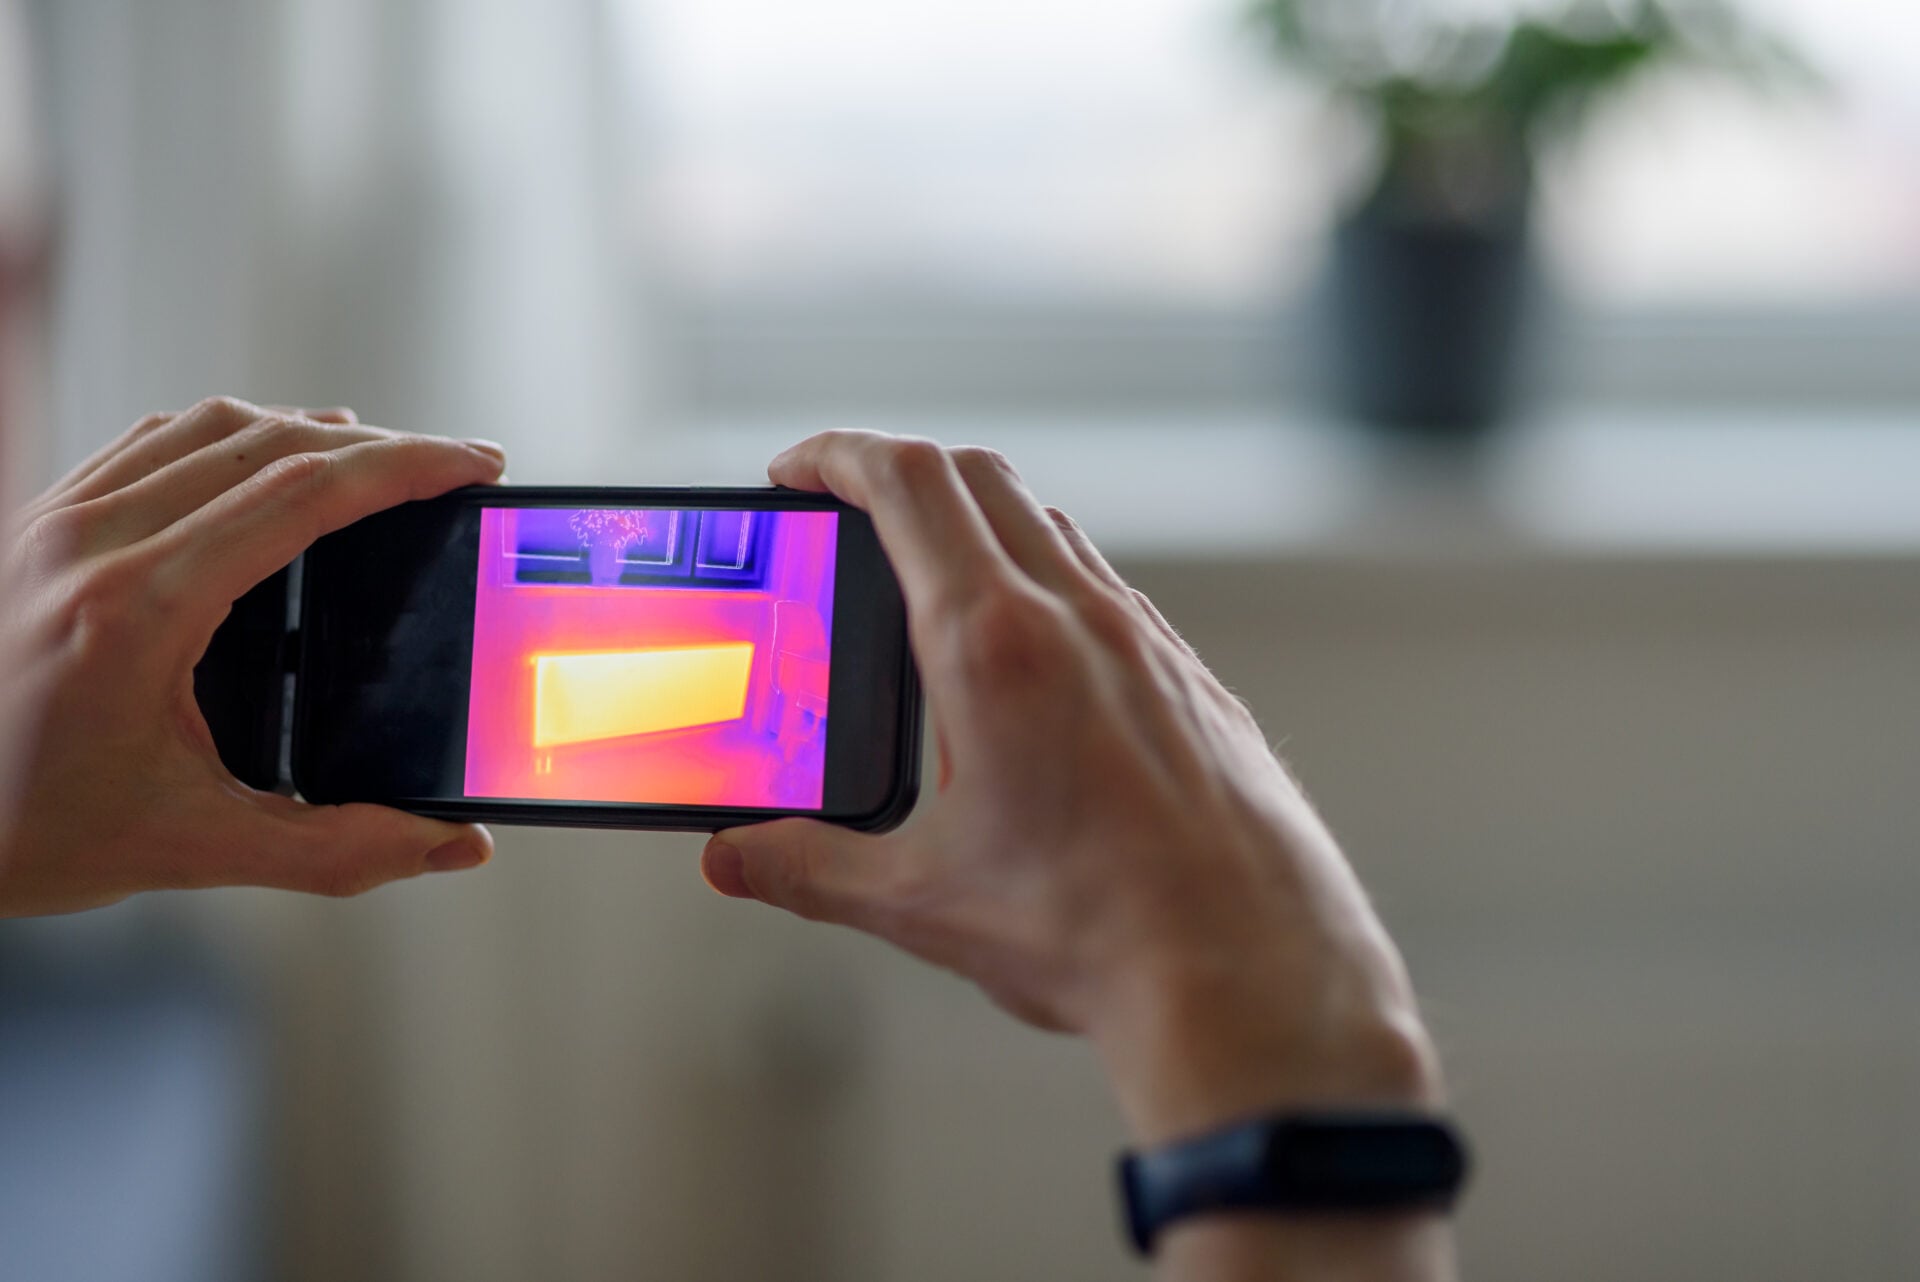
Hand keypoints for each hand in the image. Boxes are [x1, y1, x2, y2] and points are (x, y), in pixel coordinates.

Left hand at [0, 397, 506, 916]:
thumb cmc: (21, 835)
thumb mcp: (192, 851)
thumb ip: (338, 850)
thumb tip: (452, 843)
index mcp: (136, 608)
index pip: (302, 493)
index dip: (407, 466)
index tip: (473, 463)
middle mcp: (89, 542)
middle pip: (267, 442)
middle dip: (379, 444)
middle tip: (450, 465)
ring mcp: (51, 522)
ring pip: (206, 426)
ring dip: (305, 429)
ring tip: (374, 462)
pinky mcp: (32, 523)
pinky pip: (148, 441)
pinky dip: (229, 437)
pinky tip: (264, 467)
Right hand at [703, 431, 1440, 1141]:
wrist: (1254, 976)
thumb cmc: (1102, 933)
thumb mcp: (925, 900)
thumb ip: (812, 869)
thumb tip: (738, 860)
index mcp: (996, 646)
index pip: (905, 486)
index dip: (836, 456)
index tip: (795, 470)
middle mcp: (1080, 619)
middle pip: (977, 478)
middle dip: (898, 474)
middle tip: (846, 514)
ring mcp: (1148, 642)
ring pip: (1050, 527)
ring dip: (978, 525)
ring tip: (927, 589)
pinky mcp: (1193, 680)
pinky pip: (1107, 591)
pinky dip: (1047, 584)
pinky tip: (1028, 668)